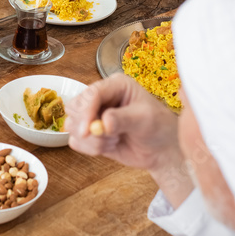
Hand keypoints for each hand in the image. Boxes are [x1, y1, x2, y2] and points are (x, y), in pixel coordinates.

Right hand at [65, 73, 181, 171]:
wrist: (162, 150)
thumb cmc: (158, 127)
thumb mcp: (145, 119)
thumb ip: (123, 119)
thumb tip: (103, 123)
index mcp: (115, 85)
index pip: (91, 93)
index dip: (86, 111)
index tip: (87, 131)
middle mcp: (101, 97)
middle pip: (75, 106)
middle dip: (86, 126)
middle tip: (106, 137)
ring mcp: (94, 115)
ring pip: (72, 125)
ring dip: (92, 140)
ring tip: (114, 141)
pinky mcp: (90, 133)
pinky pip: (75, 141)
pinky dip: (89, 148)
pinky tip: (109, 146)